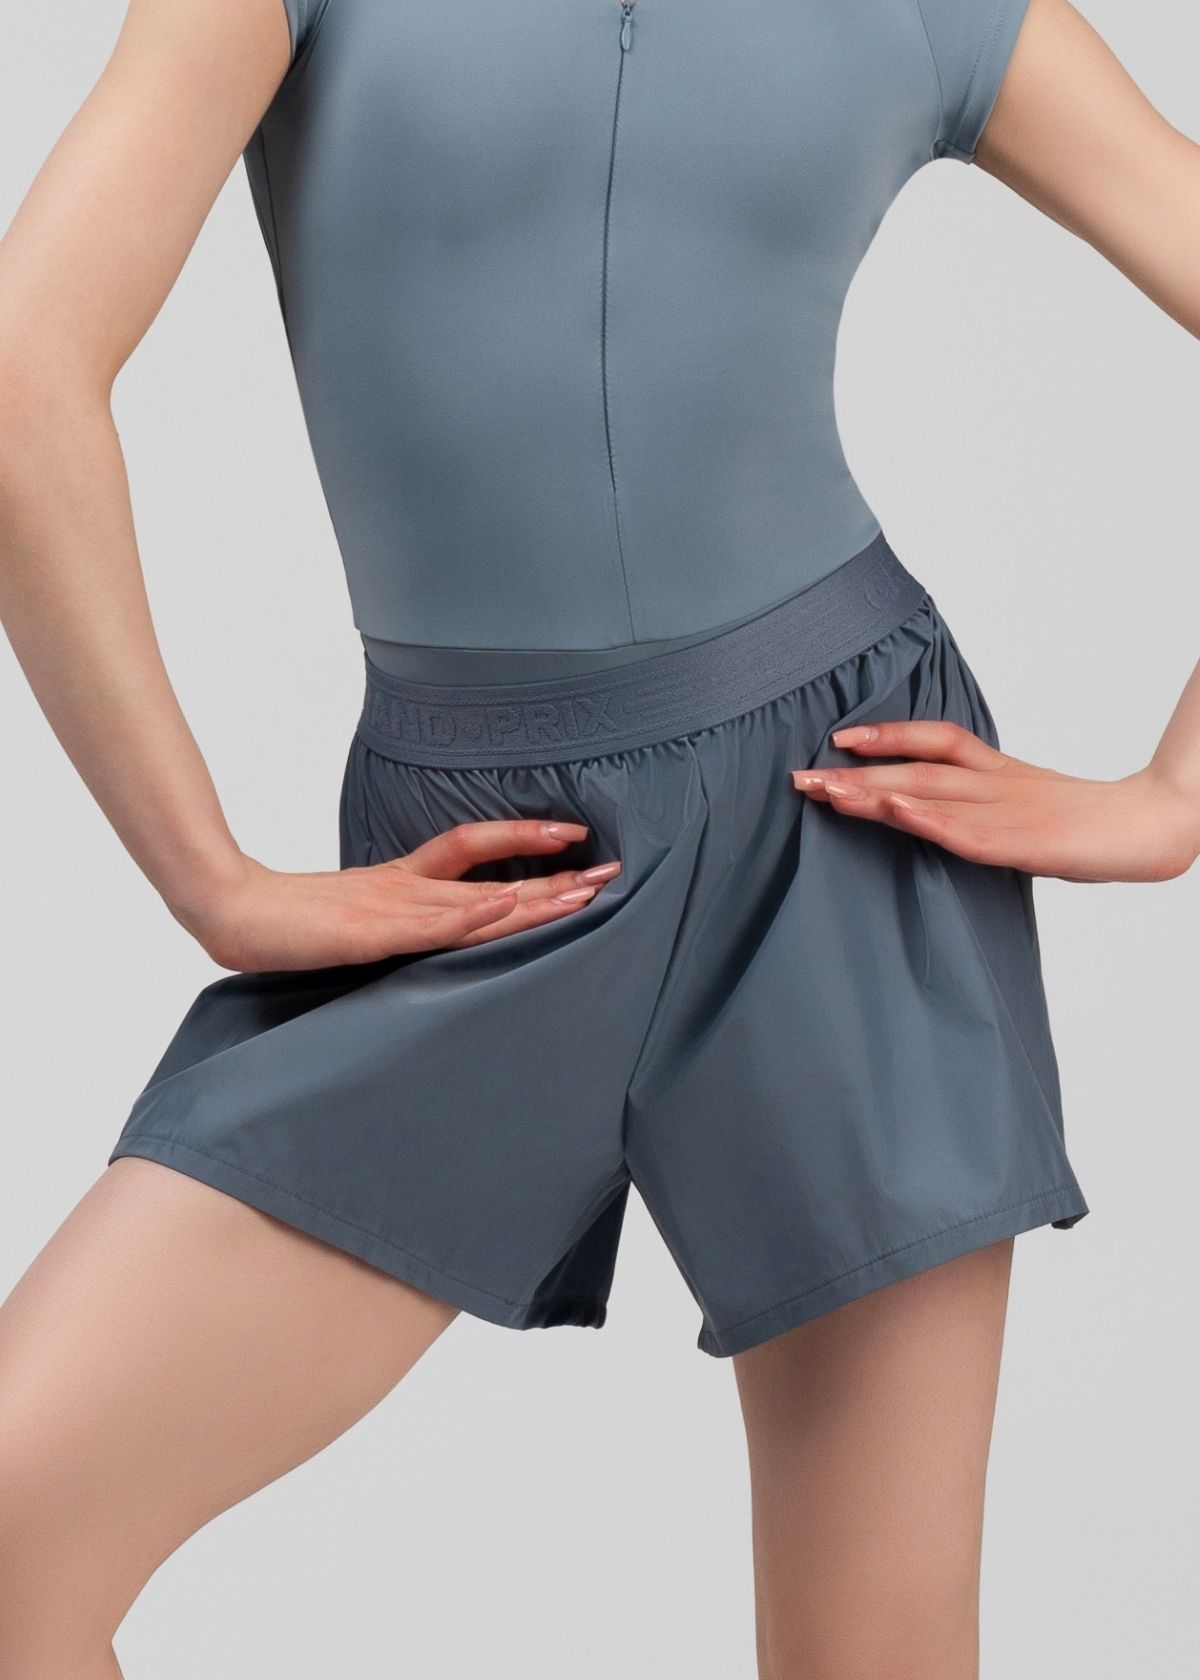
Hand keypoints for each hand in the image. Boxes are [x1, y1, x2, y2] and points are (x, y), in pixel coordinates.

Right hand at [173, 820, 621, 971]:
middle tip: (617, 870)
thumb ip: (396, 920)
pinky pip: (433, 923)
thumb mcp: (356, 920)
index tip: (572, 836)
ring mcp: (393, 908)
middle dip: (557, 877)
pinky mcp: (372, 932)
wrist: (229, 911)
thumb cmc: (287, 923)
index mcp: (403, 881)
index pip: (475, 847)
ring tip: (587, 888)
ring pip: (479, 900)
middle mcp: (408, 889)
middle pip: (496, 875)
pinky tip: (510, 903)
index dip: (523, 837)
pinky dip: (474, 914)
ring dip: (536, 897)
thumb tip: (439, 920)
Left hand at [792, 722, 1199, 883]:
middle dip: (854, 772)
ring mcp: (1008, 810)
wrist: (1152, 829)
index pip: (937, 740)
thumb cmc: (1087, 824)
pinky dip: (927, 819)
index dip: (888, 734)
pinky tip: (895, 813)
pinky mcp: (1024, 843)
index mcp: (1000, 770)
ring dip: (873, 792)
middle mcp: (996, 782)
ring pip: (930, 794)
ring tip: (827, 792)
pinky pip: (966, 830)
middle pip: (916, 768)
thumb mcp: (1027, 806)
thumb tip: (934, 813)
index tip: (839, 739)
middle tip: (800, 778)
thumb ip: (983, 807)